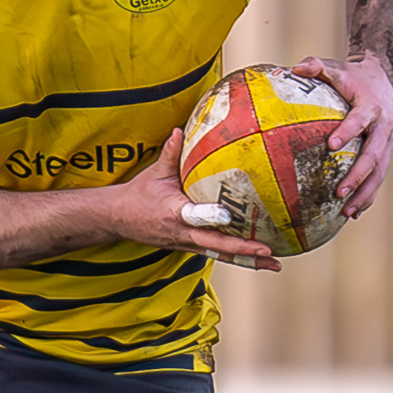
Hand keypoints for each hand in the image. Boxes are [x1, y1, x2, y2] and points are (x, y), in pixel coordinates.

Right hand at [110, 129, 281, 272]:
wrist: (118, 219)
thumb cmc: (138, 194)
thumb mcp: (153, 173)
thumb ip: (170, 153)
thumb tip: (182, 129)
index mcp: (174, 213)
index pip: (195, 216)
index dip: (212, 218)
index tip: (230, 216)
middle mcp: (182, 233)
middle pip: (216, 245)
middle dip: (243, 250)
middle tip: (269, 250)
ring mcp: (186, 243)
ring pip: (220, 254)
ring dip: (247, 260)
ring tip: (274, 263)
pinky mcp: (189, 247)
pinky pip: (216, 253)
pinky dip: (238, 257)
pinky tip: (259, 258)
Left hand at [292, 52, 392, 217]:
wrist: (382, 77)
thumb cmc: (352, 75)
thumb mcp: (336, 67)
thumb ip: (315, 66)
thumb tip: (293, 68)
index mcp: (372, 106)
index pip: (361, 120)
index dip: (348, 131)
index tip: (331, 145)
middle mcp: (384, 126)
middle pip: (374, 155)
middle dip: (358, 175)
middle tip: (339, 192)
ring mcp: (387, 141)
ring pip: (380, 171)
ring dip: (365, 193)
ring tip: (347, 212)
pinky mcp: (385, 151)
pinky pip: (378, 176)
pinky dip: (368, 194)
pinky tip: (354, 212)